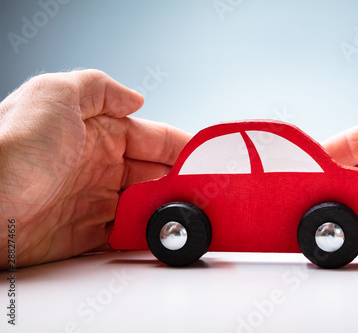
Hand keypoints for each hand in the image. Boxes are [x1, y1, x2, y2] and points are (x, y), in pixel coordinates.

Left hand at [0, 70, 190, 267]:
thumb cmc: (9, 147)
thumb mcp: (53, 93)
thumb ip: (100, 88)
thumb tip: (136, 98)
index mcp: (96, 132)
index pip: (151, 138)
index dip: (180, 146)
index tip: (204, 156)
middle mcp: (97, 166)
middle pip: (153, 174)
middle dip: (180, 180)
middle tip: (204, 189)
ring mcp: (92, 201)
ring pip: (144, 204)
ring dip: (167, 208)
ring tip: (189, 212)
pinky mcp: (84, 235)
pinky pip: (125, 234)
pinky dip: (146, 233)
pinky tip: (161, 232)